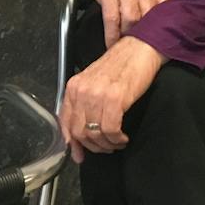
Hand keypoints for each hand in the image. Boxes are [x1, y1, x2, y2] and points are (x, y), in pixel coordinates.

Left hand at [59, 37, 165, 162]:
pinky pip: (111, 129)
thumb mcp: (94, 82)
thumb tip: (81, 133)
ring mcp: (97, 95)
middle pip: (79, 131)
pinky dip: (117, 139)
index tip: (79, 156)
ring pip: (95, 133)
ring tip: (116, 142)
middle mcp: (81, 91)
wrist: (139, 49)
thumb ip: (85, 103)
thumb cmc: (120, 66)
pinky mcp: (115, 99)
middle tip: (105, 149)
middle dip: (93, 146)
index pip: (65, 121)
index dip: (72, 143)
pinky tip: (123, 138)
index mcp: (73, 87)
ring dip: (107, 144)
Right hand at [76, 0, 170, 48]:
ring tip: (127, 48)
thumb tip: (162, 14)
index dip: (166, 25)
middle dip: (147, 35)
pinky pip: (112, 19)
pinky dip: (112, 35)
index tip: (163, 40)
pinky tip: (111, 44)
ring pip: (133, 20)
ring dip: (129, 37)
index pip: (166, 6)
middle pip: (150, 16)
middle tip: (145, 50)